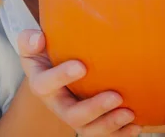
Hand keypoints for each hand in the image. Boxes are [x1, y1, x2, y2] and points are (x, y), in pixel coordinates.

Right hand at [18, 29, 141, 136]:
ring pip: (88, 130)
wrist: (51, 67)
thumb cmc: (43, 52)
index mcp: (41, 84)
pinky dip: (120, 133)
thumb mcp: (31, 44)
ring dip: (110, 124)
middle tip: (116, 96)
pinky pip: (102, 134)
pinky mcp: (88, 122)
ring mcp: (73, 115)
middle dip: (94, 109)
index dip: (61, 77)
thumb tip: (39, 38)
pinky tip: (136, 126)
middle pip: (72, 116)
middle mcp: (56, 104)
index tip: (81, 66)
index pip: (45, 84)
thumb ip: (29, 39)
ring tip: (129, 113)